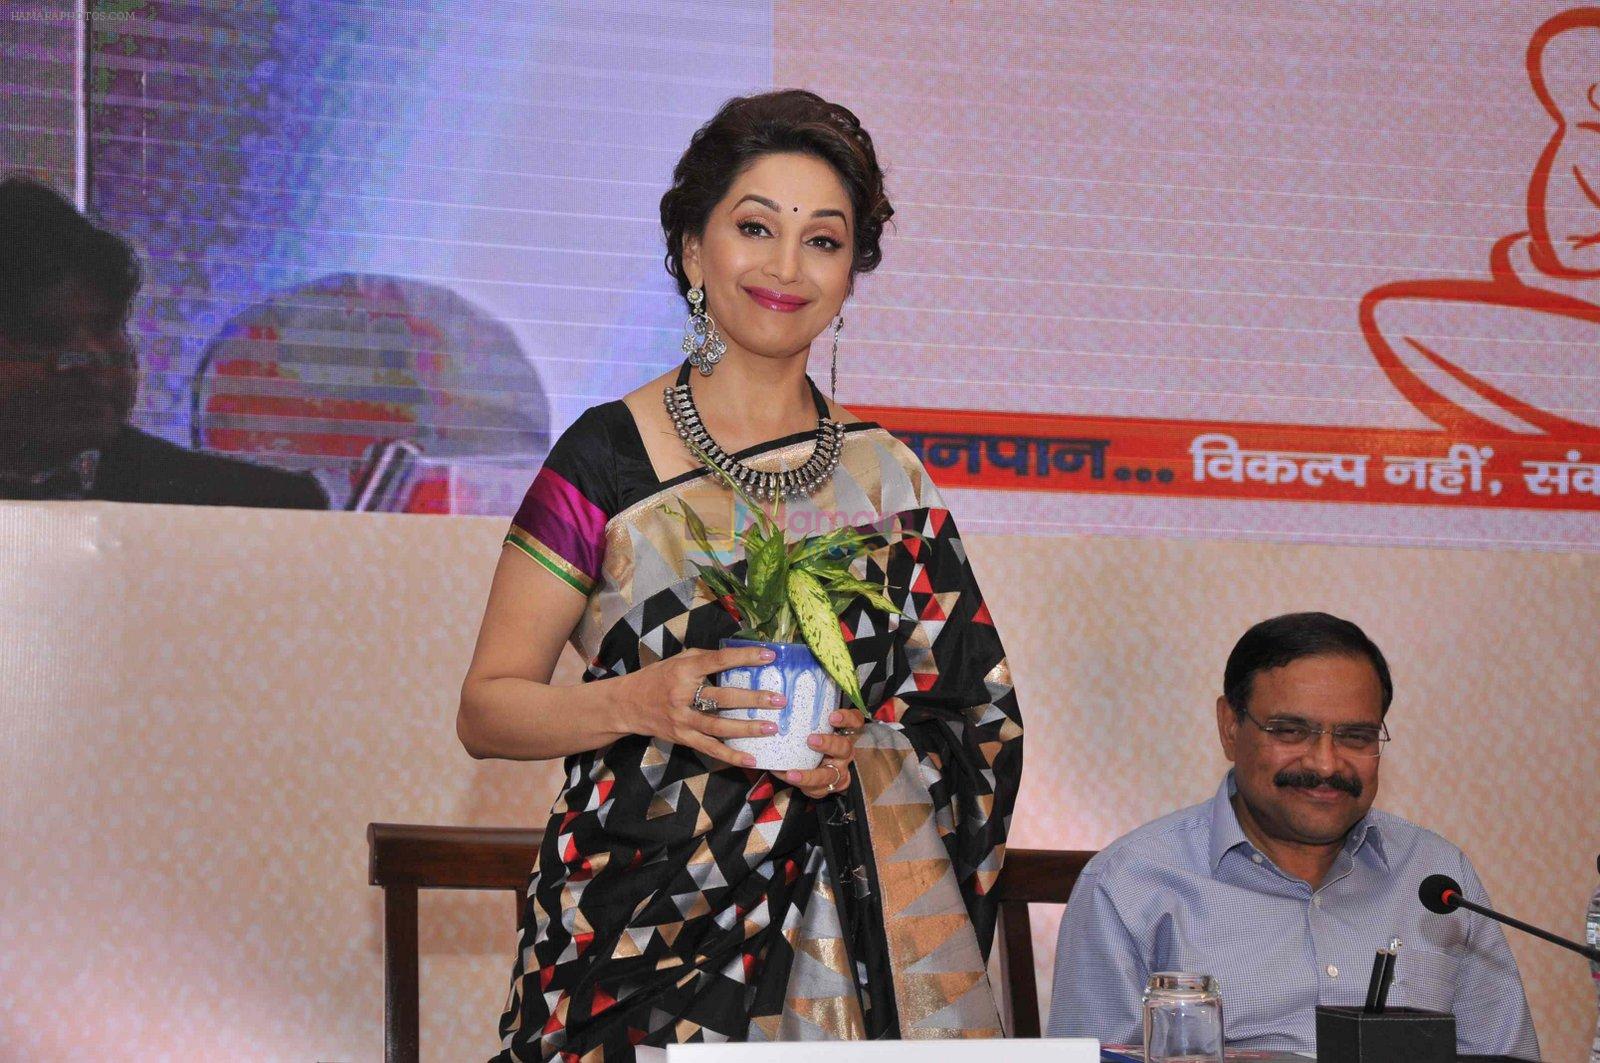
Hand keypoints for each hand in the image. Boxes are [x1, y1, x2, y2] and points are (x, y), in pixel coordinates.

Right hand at [619, 646, 785, 766]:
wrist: (626, 704)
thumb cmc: (657, 678)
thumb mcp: (677, 660)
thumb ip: (704, 658)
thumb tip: (738, 656)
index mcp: (684, 670)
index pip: (718, 661)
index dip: (744, 657)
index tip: (769, 656)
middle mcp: (682, 694)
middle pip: (722, 697)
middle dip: (753, 699)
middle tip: (779, 700)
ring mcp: (682, 719)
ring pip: (719, 726)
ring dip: (747, 728)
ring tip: (771, 728)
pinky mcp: (682, 738)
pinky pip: (709, 749)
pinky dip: (730, 756)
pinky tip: (750, 759)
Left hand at [784, 708, 867, 798]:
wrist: (812, 763)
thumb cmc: (811, 735)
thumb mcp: (813, 723)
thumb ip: (807, 712)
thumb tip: (782, 694)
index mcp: (846, 733)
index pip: (855, 722)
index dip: (847, 719)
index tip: (832, 716)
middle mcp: (845, 753)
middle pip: (845, 748)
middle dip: (829, 744)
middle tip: (811, 740)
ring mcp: (838, 772)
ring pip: (830, 776)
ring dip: (811, 775)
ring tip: (792, 774)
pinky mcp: (828, 787)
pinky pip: (817, 790)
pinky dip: (801, 786)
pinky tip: (785, 777)